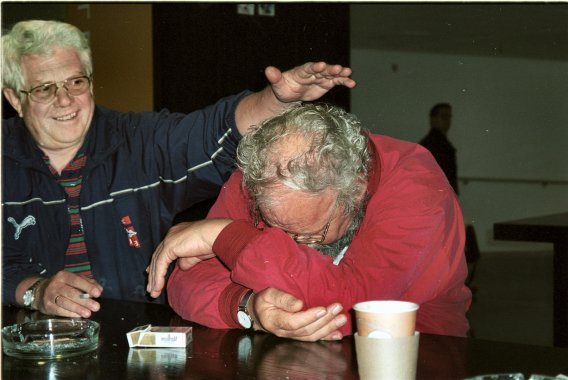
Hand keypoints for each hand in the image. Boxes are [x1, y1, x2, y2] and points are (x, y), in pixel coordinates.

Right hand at [32, 271, 102, 317]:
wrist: (40, 291)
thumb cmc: (63, 285)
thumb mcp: (74, 280)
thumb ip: (88, 283)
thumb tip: (99, 289)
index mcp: (64, 275)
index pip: (77, 280)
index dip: (88, 287)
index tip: (98, 294)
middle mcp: (55, 284)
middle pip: (71, 293)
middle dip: (85, 301)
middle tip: (96, 307)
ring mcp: (50, 295)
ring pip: (65, 303)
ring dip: (78, 309)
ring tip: (88, 313)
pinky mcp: (47, 306)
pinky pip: (59, 311)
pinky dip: (70, 314)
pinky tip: (78, 316)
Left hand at [146, 219, 230, 297]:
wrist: (216, 235)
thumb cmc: (211, 242)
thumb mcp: (196, 254)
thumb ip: (186, 260)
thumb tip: (181, 267)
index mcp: (177, 233)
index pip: (163, 250)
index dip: (157, 263)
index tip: (151, 273)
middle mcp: (171, 235)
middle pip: (157, 256)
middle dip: (153, 273)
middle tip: (150, 287)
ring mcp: (169, 239)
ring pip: (157, 261)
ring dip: (154, 278)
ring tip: (154, 293)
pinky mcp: (169, 246)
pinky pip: (160, 264)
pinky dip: (158, 277)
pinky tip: (158, 287)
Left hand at [235, 62, 355, 134]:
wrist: (290, 93)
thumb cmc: (283, 87)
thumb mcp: (278, 84)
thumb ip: (274, 77)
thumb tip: (268, 70)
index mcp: (301, 71)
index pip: (309, 68)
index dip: (315, 67)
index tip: (322, 65)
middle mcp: (313, 72)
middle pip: (323, 70)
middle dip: (331, 69)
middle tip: (340, 68)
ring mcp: (321, 77)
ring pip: (332, 74)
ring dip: (341, 74)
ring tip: (349, 73)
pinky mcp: (326, 83)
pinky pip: (336, 82)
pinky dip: (344, 82)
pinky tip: (352, 83)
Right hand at [250, 287, 346, 341]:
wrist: (259, 313)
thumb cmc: (265, 301)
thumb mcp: (268, 294)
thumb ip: (282, 298)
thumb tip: (298, 304)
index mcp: (275, 321)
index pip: (294, 322)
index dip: (309, 317)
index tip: (323, 309)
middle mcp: (284, 332)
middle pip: (306, 330)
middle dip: (324, 320)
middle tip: (337, 309)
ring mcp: (292, 336)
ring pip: (312, 336)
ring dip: (328, 328)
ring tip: (341, 318)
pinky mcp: (299, 336)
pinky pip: (314, 339)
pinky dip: (327, 337)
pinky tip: (338, 334)